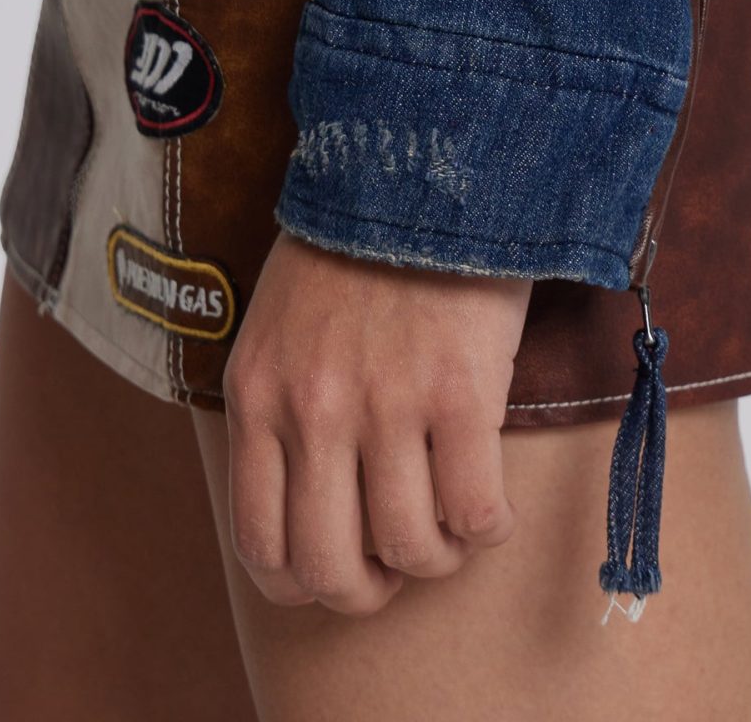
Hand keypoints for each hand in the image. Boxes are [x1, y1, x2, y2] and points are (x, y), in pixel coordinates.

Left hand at [222, 231, 531, 616]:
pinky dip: (487, 528)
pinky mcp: (459, 392)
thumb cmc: (354, 244)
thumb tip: (306, 499)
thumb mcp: (279, 323)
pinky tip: (491, 502)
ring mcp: (386, 403)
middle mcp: (313, 410)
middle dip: (371, 589)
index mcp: (260, 394)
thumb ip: (282, 405)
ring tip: (452, 524)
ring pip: (409, 550)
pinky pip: (474, 512)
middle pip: (331, 568)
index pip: (261, 544)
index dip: (306, 583)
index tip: (342, 566)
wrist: (421, 162)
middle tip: (399, 562)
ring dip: (438, 556)